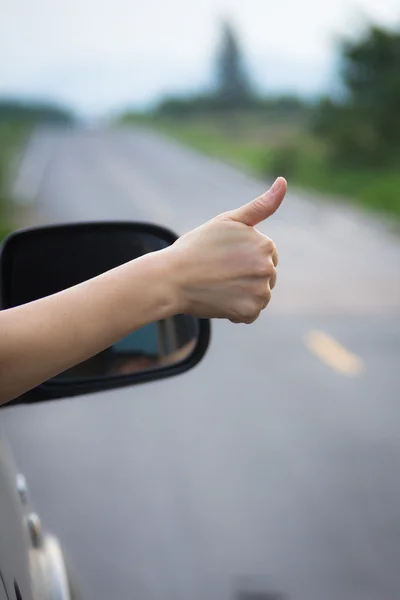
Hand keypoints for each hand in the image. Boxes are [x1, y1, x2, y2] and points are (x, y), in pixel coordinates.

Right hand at [168, 177, 286, 323]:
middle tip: (218, 274)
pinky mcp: (249, 311)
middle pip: (265, 278)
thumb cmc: (197, 247)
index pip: (266, 257)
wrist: (171, 278)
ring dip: (242, 295)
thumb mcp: (228, 221)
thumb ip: (260, 206)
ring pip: (259, 297)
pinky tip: (218, 301)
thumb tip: (283, 181)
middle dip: (246, 277)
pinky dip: (237, 312)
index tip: (224, 258)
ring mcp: (260, 291)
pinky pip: (250, 315)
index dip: (244, 258)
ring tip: (218, 287)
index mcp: (265, 244)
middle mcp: (267, 267)